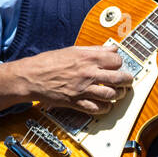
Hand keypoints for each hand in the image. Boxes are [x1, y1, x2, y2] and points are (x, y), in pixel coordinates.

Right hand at [16, 44, 133, 114]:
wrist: (30, 77)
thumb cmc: (49, 62)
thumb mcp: (73, 50)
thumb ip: (95, 50)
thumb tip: (112, 48)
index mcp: (88, 58)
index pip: (117, 60)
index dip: (119, 63)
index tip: (117, 65)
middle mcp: (88, 73)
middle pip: (119, 78)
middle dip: (127, 81)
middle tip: (127, 81)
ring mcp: (83, 89)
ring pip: (111, 95)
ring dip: (118, 95)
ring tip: (118, 93)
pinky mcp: (76, 102)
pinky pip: (97, 108)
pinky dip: (105, 108)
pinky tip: (105, 105)